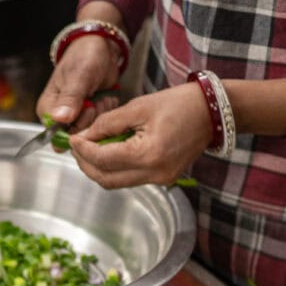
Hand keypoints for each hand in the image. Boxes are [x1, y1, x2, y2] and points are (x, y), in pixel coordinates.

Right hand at [36, 36, 120, 132]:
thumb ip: (70, 99)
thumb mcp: (78, 76)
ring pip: (90, 131)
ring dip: (100, 112)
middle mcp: (58, 117)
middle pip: (76, 135)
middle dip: (91, 117)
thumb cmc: (85, 57)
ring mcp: (74, 118)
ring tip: (98, 94)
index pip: (58, 134)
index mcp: (47, 109)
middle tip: (93, 97)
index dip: (76, 125)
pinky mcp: (88, 116)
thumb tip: (60, 118)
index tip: (86, 106)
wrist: (101, 48)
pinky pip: (100, 125)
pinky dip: (106, 111)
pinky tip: (103, 97)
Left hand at [68, 83, 213, 187]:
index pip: (103, 159)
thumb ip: (107, 124)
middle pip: (105, 179)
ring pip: (116, 182)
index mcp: (148, 154)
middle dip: (86, 164)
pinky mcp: (163, 179)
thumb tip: (83, 137)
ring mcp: (160, 180)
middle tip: (77, 146)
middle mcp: (154, 173)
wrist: (214, 112)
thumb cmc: (180, 103)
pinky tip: (110, 152)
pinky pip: (130, 179)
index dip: (82, 150)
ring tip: (91, 148)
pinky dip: (115, 168)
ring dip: (99, 168)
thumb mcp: (138, 107)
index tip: (72, 139)